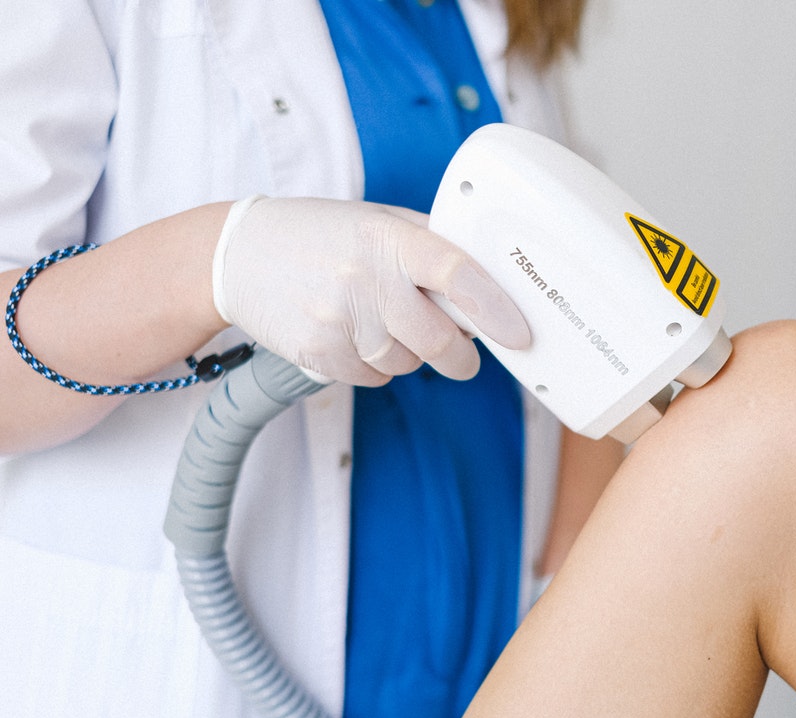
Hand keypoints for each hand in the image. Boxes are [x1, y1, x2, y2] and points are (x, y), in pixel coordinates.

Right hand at [212, 196, 529, 384]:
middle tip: (464, 353)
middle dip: (461, 355)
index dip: (495, 309)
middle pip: (439, 340)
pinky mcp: (319, 353)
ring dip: (410, 354)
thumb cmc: (318, 235)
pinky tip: (355, 335)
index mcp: (389, 238)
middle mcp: (367, 278)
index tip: (519, 334)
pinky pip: (374, 378)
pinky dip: (376, 366)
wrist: (235, 256)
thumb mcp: (375, 220)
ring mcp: (341, 319)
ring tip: (381, 322)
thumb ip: (431, 243)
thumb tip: (490, 278)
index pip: (457, 273)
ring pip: (407, 364)